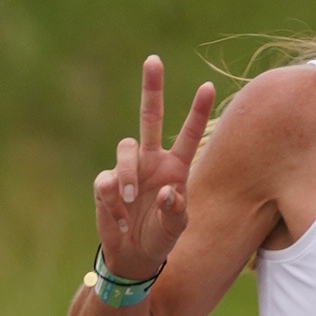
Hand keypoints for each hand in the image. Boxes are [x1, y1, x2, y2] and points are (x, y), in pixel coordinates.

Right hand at [92, 52, 215, 295]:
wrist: (133, 255)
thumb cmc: (161, 238)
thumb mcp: (176, 229)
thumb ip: (176, 211)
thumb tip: (169, 191)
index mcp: (175, 167)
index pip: (188, 133)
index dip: (197, 111)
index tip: (209, 86)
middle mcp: (151, 161)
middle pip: (150, 116)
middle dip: (152, 87)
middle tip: (153, 60)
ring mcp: (128, 170)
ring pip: (125, 149)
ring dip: (129, 174)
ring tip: (133, 201)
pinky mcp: (106, 184)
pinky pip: (107, 181)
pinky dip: (114, 200)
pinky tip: (121, 218)